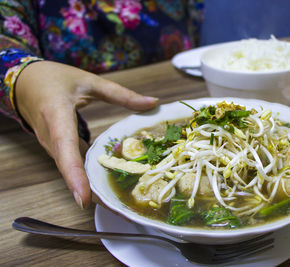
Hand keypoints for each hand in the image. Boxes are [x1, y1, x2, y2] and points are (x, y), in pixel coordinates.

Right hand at [15, 61, 157, 208]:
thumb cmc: (54, 79)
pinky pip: (72, 165)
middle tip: (116, 207)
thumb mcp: (89, 82)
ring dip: (90, 186)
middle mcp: (52, 138)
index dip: (74, 175)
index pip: (65, 150)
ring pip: (71, 170)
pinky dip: (88, 175)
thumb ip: (121, 94)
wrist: (24, 83)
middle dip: (89, 191)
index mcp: (57, 116)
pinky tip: (108, 181)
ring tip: (116, 201)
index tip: (84, 199)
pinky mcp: (58, 149)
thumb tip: (153, 103)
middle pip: (70, 169)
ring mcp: (53, 146)